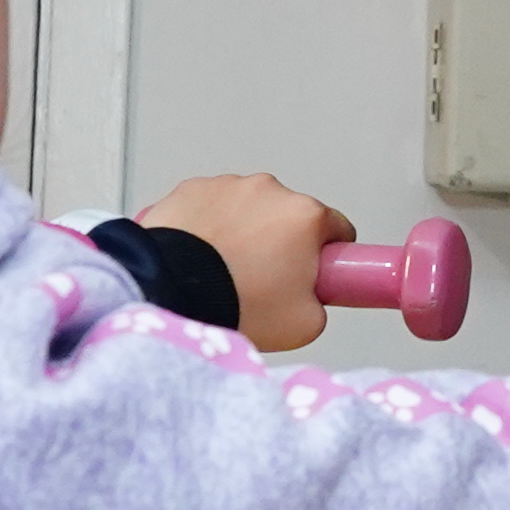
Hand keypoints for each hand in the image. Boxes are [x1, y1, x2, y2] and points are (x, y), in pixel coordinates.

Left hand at [136, 173, 349, 351]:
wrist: (172, 295)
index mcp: (305, 216)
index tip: (314, 273)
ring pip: (247, 210)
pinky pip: (209, 208)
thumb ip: (319, 303)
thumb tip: (310, 297)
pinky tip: (199, 258)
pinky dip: (208, 227)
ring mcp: (227, 186)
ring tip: (223, 272)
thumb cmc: (236, 304)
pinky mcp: (191, 189)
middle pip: (288, 217)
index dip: (328, 256)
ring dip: (242, 233)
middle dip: (280, 244)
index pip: (337, 229)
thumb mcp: (305, 323)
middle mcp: (269, 190)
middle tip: (261, 281)